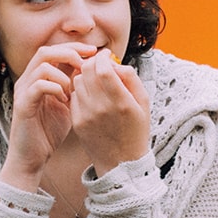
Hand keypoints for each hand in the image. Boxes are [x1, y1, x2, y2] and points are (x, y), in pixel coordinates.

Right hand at [0, 43, 96, 189]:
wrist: (32, 157)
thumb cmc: (49, 132)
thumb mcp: (67, 105)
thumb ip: (75, 87)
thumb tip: (93, 71)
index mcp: (38, 78)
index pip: (53, 50)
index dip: (74, 47)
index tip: (94, 52)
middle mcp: (27, 80)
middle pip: (46, 51)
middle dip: (69, 53)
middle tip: (87, 63)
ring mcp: (23, 91)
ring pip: (43, 66)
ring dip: (64, 75)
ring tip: (73, 90)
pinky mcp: (23, 104)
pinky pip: (39, 85)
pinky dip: (56, 88)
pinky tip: (65, 100)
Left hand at [69, 50, 149, 173]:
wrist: (121, 162)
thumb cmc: (136, 129)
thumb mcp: (143, 103)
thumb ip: (131, 78)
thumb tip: (115, 63)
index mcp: (121, 102)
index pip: (103, 69)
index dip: (103, 57)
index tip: (107, 55)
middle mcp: (101, 108)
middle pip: (87, 71)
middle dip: (93, 62)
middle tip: (100, 64)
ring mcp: (87, 116)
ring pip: (78, 81)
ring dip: (86, 76)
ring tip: (97, 82)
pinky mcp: (77, 122)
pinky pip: (73, 95)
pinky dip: (81, 91)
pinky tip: (91, 96)